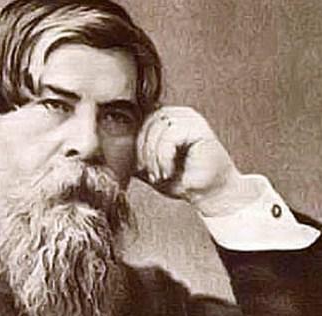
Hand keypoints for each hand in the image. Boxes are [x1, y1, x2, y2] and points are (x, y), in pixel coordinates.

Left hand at [136, 106, 258, 215]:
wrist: (209, 194)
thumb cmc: (183, 181)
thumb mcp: (151, 167)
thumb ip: (136, 156)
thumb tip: (111, 153)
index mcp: (168, 119)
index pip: (140, 120)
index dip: (135, 143)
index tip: (139, 168)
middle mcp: (179, 114)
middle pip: (146, 122)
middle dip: (142, 150)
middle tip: (150, 174)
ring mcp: (190, 118)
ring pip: (157, 127)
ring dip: (153, 155)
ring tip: (160, 174)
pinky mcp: (199, 128)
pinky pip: (171, 135)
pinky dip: (164, 156)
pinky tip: (168, 170)